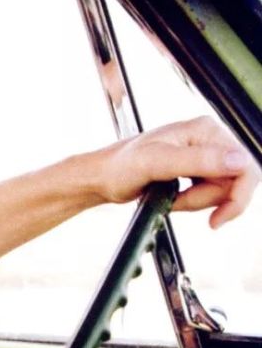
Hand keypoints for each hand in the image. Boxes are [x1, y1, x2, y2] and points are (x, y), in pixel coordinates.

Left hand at [96, 116, 259, 227]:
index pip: (245, 165)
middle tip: (179, 202)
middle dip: (208, 199)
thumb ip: (198, 161)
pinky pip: (210, 193)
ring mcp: (203, 155)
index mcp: (205, 130)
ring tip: (171, 197)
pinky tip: (173, 197)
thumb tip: (239, 161)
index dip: (238, 196)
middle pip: (235, 181)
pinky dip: (193, 202)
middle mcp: (208, 139)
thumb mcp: (157, 163)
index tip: (218, 218)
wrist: (101, 177)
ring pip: (222, 190)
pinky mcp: (196, 169)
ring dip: (197, 202)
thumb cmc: (119, 166)